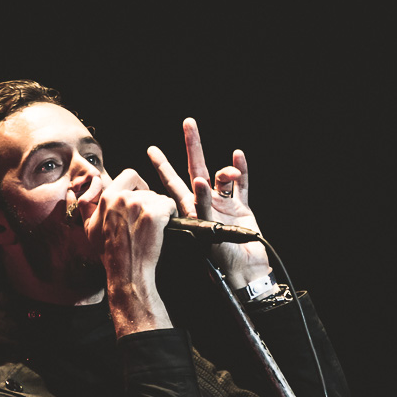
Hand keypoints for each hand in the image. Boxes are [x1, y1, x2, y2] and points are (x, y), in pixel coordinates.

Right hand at [77, 169, 175, 334]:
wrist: (125, 271)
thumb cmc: (108, 251)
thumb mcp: (89, 227)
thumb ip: (86, 205)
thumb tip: (79, 188)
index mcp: (108, 197)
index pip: (130, 175)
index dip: (139, 184)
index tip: (142, 196)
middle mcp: (122, 198)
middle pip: (147, 190)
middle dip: (150, 203)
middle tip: (148, 221)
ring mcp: (139, 206)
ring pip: (159, 198)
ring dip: (160, 210)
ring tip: (153, 228)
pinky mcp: (154, 215)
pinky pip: (169, 205)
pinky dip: (170, 214)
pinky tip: (164, 226)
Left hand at [147, 118, 272, 289]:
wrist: (244, 272)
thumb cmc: (220, 260)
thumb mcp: (204, 233)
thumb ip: (202, 207)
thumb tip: (200, 181)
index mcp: (189, 210)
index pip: (172, 184)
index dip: (162, 167)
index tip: (152, 150)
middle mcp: (205, 203)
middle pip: (196, 169)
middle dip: (193, 147)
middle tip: (188, 124)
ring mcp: (224, 204)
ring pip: (221, 177)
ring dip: (224, 170)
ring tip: (228, 173)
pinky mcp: (242, 208)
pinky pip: (241, 185)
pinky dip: (241, 170)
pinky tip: (238, 157)